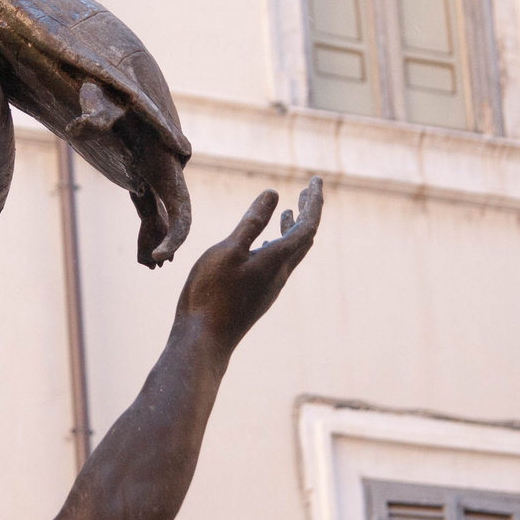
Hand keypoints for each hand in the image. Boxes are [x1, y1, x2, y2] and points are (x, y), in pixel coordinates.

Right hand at [176, 178, 322, 352]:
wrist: (203, 340)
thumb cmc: (212, 293)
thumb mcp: (228, 250)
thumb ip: (251, 223)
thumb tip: (274, 194)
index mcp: (276, 260)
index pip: (307, 225)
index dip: (314, 201)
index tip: (315, 180)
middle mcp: (279, 274)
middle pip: (304, 238)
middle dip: (308, 212)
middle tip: (308, 190)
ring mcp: (269, 286)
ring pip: (292, 252)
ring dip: (293, 228)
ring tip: (290, 211)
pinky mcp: (257, 295)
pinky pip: (278, 264)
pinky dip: (279, 244)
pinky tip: (265, 243)